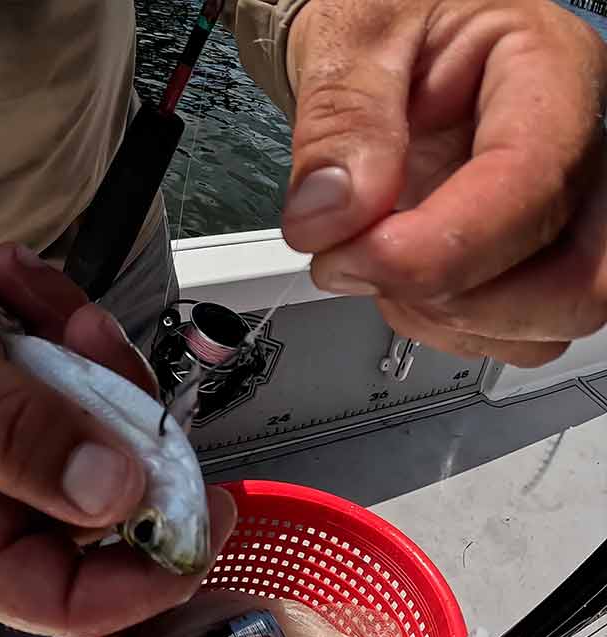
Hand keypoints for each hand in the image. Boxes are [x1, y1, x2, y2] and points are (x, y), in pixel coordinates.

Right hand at [0, 243, 235, 636]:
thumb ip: (13, 429)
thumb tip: (114, 492)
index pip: (58, 599)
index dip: (141, 580)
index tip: (203, 516)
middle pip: (104, 506)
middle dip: (116, 410)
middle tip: (85, 331)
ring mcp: (25, 466)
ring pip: (109, 436)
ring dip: (90, 353)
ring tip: (28, 291)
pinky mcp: (43, 423)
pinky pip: (93, 391)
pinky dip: (72, 330)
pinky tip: (20, 287)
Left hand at [281, 0, 606, 366]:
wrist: (377, 34)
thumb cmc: (385, 13)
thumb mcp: (352, 34)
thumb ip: (340, 121)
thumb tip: (329, 216)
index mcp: (550, 71)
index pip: (533, 183)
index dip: (443, 244)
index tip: (351, 255)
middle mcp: (574, 147)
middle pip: (582, 277)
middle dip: (460, 298)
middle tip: (358, 264)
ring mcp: (552, 209)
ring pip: (548, 317)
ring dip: (446, 316)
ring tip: (371, 261)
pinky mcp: (520, 252)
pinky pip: (512, 330)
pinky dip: (444, 324)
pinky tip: (396, 279)